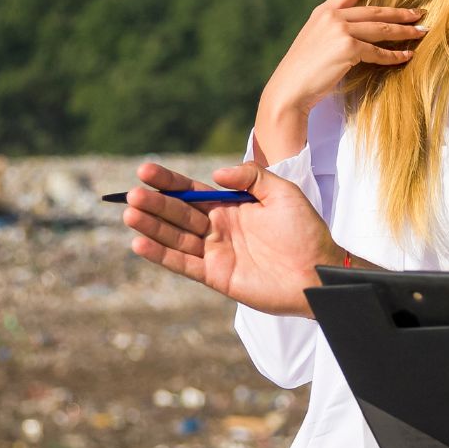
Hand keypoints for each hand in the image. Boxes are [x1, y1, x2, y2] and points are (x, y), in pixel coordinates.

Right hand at [122, 161, 343, 316]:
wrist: (319, 272)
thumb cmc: (305, 231)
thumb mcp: (283, 192)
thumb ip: (251, 177)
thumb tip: (215, 174)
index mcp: (230, 205)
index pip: (191, 191)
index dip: (168, 182)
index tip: (144, 170)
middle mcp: (217, 227)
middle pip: (177, 213)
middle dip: (154, 204)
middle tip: (132, 195)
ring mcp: (215, 252)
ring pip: (175, 237)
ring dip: (151, 227)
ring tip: (130, 214)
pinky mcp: (216, 276)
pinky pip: (183, 264)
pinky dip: (161, 255)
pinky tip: (140, 244)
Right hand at [261, 0, 425, 119]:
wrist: (290, 88)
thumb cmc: (302, 70)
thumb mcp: (315, 39)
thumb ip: (332, 28)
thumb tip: (357, 28)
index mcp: (323, 11)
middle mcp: (332, 16)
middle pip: (374, 10)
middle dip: (400, 12)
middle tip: (419, 13)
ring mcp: (340, 30)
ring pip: (381, 28)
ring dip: (404, 31)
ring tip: (420, 32)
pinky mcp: (348, 48)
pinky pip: (378, 51)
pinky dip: (394, 55)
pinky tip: (406, 56)